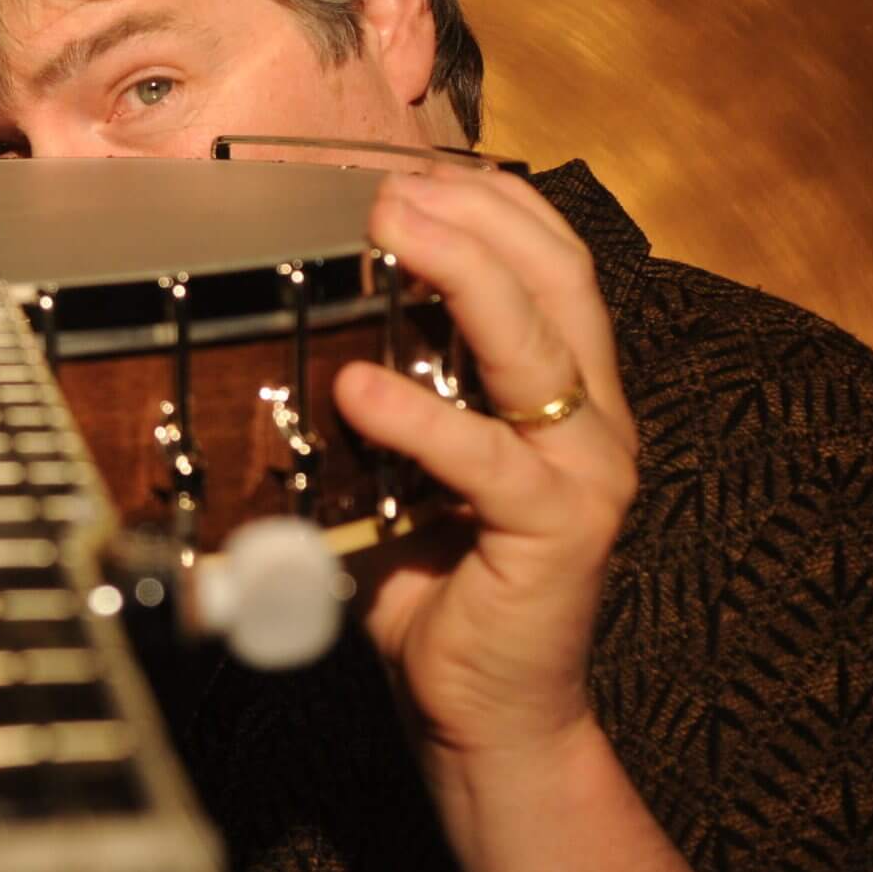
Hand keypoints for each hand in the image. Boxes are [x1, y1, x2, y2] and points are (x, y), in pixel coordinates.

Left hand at [334, 164, 637, 766]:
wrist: (485, 706)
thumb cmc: (435, 577)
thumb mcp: (405, 465)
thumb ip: (380, 392)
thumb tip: (280, 323)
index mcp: (567, 386)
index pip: (550, 260)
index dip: (488, 201)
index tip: (409, 165)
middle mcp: (593, 415)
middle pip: (555, 275)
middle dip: (474, 214)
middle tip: (389, 184)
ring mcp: (586, 467)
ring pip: (538, 342)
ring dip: (462, 272)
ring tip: (391, 228)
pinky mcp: (559, 527)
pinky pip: (487, 456)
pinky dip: (420, 416)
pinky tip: (357, 389)